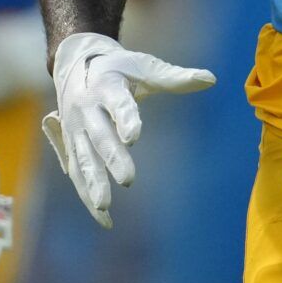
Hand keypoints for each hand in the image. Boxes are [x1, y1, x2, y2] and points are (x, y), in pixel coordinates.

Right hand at [41, 32, 213, 228]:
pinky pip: (76, 173)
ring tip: (106, 207)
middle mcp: (86, 108)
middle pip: (99, 136)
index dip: (126, 118)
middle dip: (112, 158)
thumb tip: (211, 79)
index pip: (118, 103)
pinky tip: (104, 218)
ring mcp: (75, 129)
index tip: (134, 137)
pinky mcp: (70, 145)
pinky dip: (86, 195)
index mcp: (106, 85)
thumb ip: (175, 77)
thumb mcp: (144, 66)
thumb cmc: (119, 67)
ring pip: (83, 159)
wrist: (76, 64)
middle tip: (128, 181)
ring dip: (93, 183)